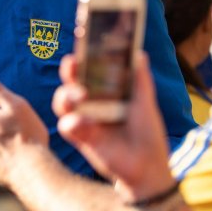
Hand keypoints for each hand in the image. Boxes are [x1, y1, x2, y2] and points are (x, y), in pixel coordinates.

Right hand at [52, 53, 172, 200]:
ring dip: (66, 95)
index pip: (90, 71)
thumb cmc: (148, 134)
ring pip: (62, 102)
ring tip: (80, 95)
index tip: (81, 44)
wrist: (148, 166)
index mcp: (106, 93)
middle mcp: (91, 104)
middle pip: (71, 82)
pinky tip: (87, 123)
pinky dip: (74, 122)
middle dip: (69, 71)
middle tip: (73, 63)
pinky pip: (67, 126)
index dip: (83, 58)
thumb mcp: (145, 103)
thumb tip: (139, 53)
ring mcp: (84, 120)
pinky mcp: (80, 138)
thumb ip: (139, 79)